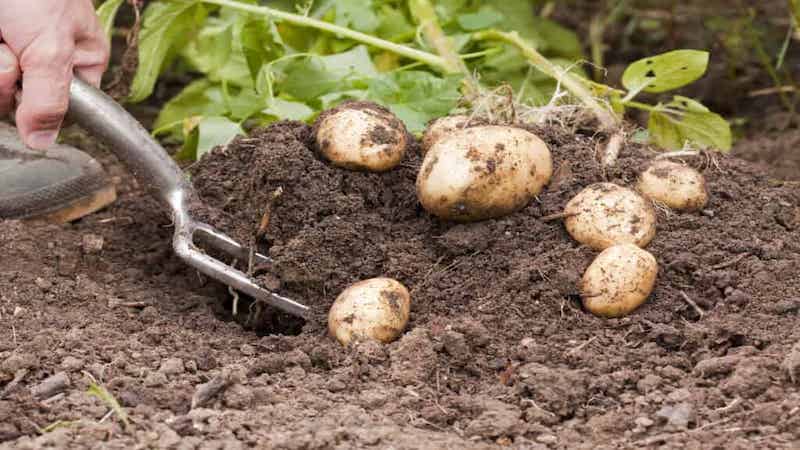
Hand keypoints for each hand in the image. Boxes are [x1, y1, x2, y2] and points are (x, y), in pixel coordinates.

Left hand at [0, 0, 109, 148]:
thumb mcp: (51, 46)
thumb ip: (51, 99)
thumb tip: (43, 143)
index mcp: (78, 62)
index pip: (63, 111)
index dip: (41, 108)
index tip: (33, 86)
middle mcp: (43, 62)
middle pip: (18, 103)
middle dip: (7, 77)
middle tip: (10, 45)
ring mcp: (9, 56)